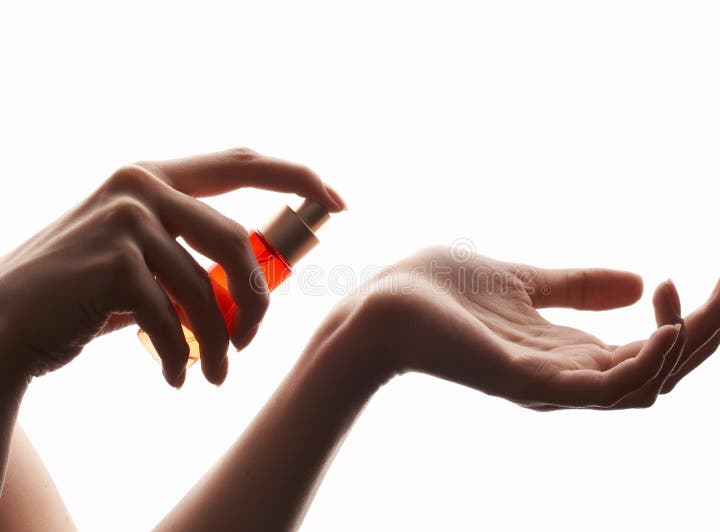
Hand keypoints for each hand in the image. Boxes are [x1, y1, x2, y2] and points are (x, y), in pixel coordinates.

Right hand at [0, 148, 344, 387]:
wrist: (7, 321)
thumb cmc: (83, 292)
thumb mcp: (141, 258)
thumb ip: (191, 253)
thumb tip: (258, 281)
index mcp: (156, 176)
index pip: (242, 162)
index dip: (298, 176)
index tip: (337, 201)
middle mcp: (142, 186)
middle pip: (237, 243)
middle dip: (256, 302)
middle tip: (253, 342)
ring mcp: (126, 220)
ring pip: (207, 291)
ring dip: (220, 343)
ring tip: (217, 374)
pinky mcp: (113, 263)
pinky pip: (174, 320)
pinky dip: (181, 357)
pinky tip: (176, 376)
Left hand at [346, 246, 719, 408]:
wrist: (380, 302)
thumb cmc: (439, 292)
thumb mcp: (525, 281)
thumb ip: (577, 287)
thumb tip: (640, 281)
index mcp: (568, 354)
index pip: (651, 352)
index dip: (696, 319)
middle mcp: (568, 378)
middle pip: (662, 370)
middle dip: (710, 329)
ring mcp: (551, 386)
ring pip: (649, 384)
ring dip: (691, 342)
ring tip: (710, 294)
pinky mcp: (530, 384)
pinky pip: (608, 391)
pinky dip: (648, 363)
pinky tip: (669, 324)